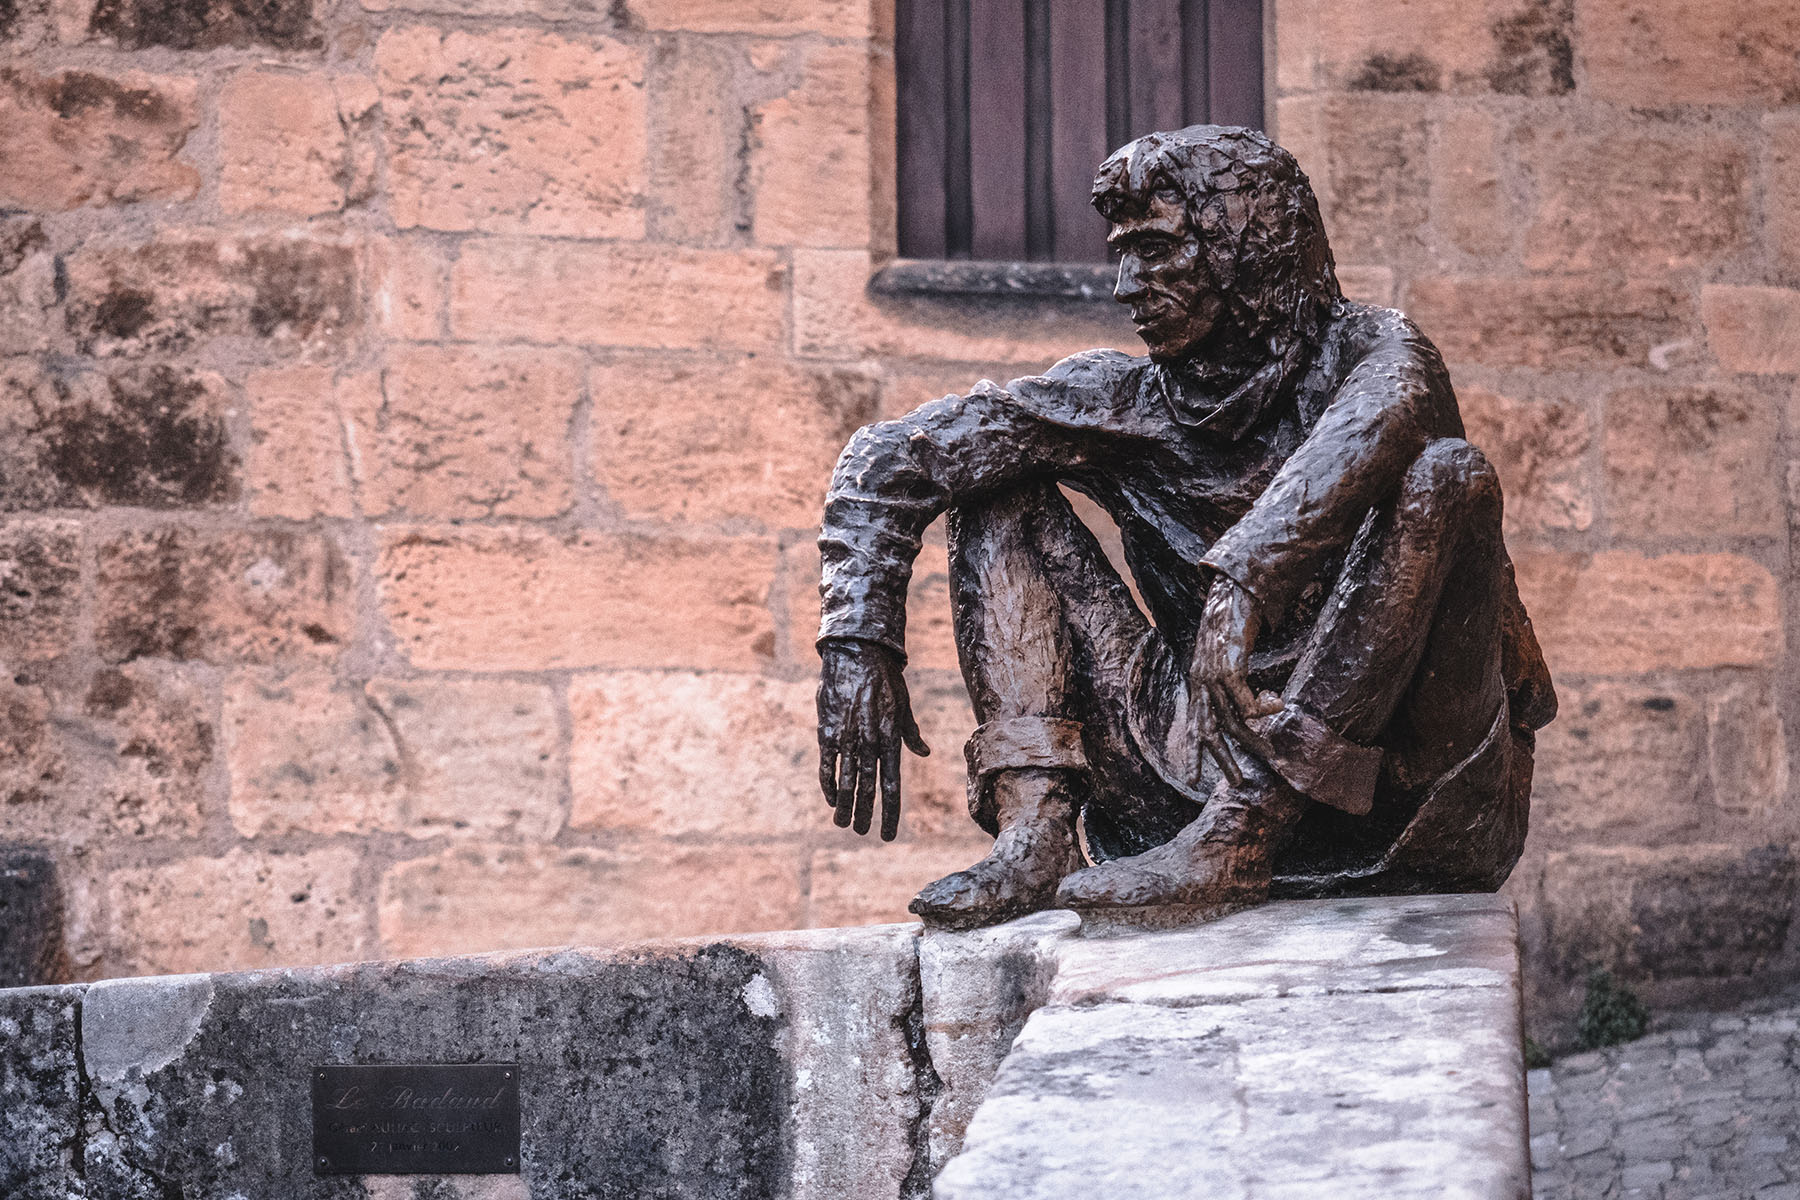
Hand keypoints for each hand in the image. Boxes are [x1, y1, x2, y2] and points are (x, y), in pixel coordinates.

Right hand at [818, 639, 930, 840]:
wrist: (857, 653)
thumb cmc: (885, 680)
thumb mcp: (903, 706)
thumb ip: (910, 733)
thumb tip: (924, 752)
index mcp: (891, 738)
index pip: (891, 785)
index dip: (890, 812)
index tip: (888, 834)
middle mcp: (870, 741)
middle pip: (868, 787)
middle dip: (867, 814)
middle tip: (864, 833)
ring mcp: (847, 737)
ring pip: (847, 780)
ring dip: (846, 805)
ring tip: (844, 824)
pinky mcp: (828, 730)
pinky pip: (828, 764)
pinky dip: (829, 783)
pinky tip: (832, 799)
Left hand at [1189, 576, 1283, 785]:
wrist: (1231, 595)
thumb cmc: (1232, 626)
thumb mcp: (1226, 658)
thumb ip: (1231, 682)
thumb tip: (1251, 708)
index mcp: (1198, 684)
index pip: (1195, 725)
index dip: (1195, 752)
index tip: (1194, 779)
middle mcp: (1201, 683)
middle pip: (1209, 730)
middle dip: (1223, 759)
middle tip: (1238, 783)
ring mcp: (1212, 676)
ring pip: (1232, 720)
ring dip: (1252, 739)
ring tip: (1270, 754)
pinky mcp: (1228, 667)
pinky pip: (1245, 700)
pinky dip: (1262, 708)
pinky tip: (1278, 704)